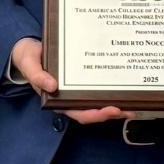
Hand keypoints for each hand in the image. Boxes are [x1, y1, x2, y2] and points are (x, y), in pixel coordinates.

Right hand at [11, 37, 130, 123]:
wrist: (29, 48)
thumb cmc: (29, 58)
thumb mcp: (29, 64)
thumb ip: (37, 75)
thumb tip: (51, 85)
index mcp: (57, 99)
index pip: (78, 112)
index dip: (95, 114)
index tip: (110, 110)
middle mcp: (69, 97)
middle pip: (93, 111)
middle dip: (112, 113)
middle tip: (129, 110)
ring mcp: (76, 90)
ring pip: (98, 102)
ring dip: (115, 105)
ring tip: (134, 104)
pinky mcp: (83, 80)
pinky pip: (98, 88)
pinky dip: (111, 90)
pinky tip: (124, 87)